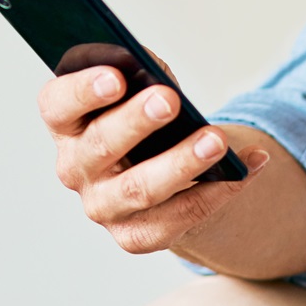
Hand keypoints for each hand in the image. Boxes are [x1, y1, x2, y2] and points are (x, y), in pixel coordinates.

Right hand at [38, 63, 268, 254]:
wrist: (163, 167)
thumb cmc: (146, 115)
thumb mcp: (140, 87)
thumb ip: (142, 73)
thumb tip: (153, 70)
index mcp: (66, 123)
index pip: (58, 104)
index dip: (83, 91)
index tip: (117, 76)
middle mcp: (75, 168)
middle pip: (100, 146)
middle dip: (136, 122)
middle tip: (170, 100)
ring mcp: (102, 206)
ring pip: (139, 189)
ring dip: (181, 163)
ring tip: (216, 141)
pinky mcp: (134, 235)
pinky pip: (175, 220)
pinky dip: (216, 192)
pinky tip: (247, 168)